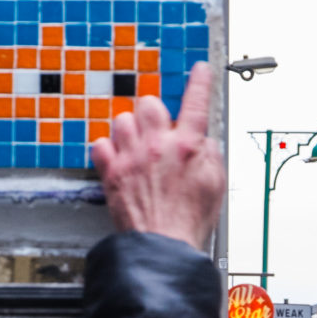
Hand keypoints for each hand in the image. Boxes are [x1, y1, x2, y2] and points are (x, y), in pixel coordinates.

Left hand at [90, 61, 225, 249]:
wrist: (163, 247)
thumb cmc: (188, 222)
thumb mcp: (216, 186)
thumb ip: (211, 157)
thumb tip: (204, 143)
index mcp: (187, 147)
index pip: (196, 103)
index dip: (200, 82)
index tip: (200, 71)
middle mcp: (157, 147)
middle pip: (149, 103)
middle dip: (154, 113)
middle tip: (158, 129)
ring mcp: (131, 158)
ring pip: (122, 120)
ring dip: (130, 130)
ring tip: (137, 147)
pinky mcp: (112, 174)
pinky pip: (100, 145)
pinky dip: (107, 150)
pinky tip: (118, 159)